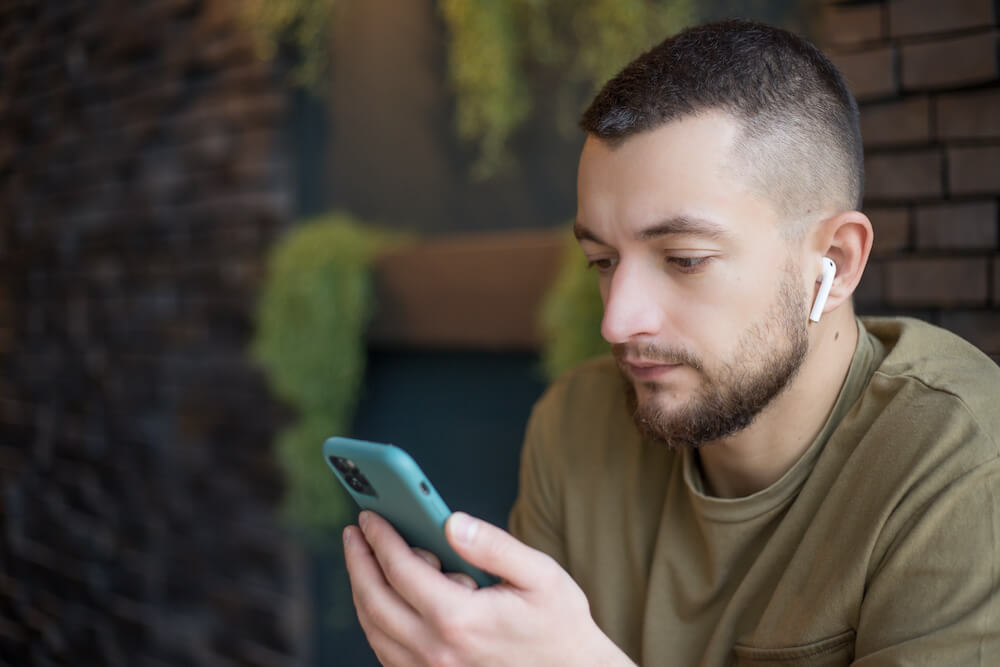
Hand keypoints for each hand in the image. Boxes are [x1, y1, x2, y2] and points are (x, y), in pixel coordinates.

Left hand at [343, 510, 634, 665]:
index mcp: (460, 619)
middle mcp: (437, 651)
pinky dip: (375, 621)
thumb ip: (494, 545)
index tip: (369, 516)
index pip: (401, 570)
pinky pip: (386, 652)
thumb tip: (452, 521)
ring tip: (363, 560)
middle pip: (374, 600)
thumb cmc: (559, 625)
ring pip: (373, 629)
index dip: (381, 538)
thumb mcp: (541, 574)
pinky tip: (382, 597)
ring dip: (362, 590)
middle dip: (359, 561)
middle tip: (354, 533)